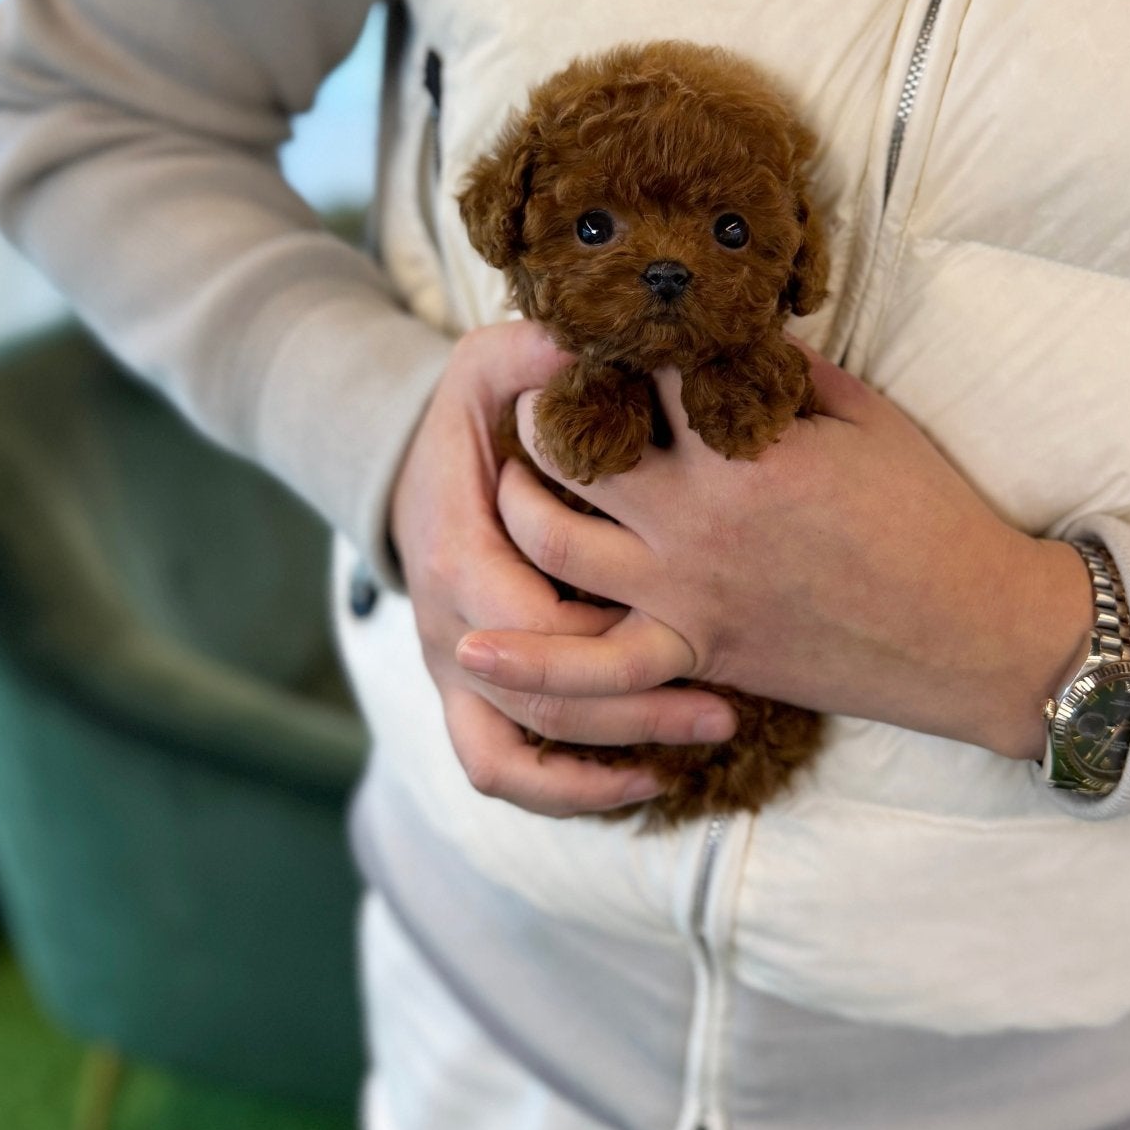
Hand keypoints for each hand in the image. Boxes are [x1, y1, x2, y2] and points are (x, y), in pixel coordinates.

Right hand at [389, 321, 738, 816]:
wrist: (402, 467)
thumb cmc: (470, 416)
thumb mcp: (492, 366)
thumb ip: (539, 354)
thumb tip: (591, 338)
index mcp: (456, 551)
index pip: (534, 621)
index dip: (608, 635)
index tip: (693, 629)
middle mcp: (445, 625)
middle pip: (537, 701)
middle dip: (631, 712)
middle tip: (727, 711)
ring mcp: (450, 670)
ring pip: (507, 757)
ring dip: (595, 773)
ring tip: (683, 762)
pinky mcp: (465, 696)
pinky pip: (502, 770)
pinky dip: (565, 791)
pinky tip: (644, 782)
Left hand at [456, 349, 1092, 760]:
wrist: (975, 635)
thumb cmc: (932, 515)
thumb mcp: (865, 414)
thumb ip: (783, 369)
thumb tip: (722, 330)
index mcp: (739, 445)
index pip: (638, 367)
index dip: (613, 336)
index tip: (601, 319)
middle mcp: (695, 519)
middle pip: (568, 446)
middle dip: (542, 407)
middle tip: (540, 387)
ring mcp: (686, 593)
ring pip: (550, 541)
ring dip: (516, 499)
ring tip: (511, 470)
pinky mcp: (696, 652)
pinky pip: (595, 667)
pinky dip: (532, 662)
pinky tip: (475, 649)